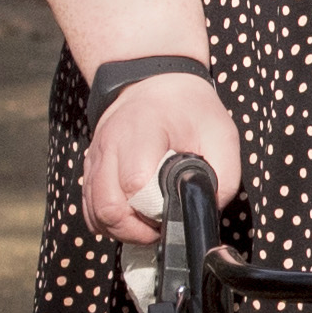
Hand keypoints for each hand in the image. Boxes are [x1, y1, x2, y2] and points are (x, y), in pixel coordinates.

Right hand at [83, 73, 244, 241]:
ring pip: (95, 213)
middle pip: (108, 206)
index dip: (155, 209)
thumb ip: (222, 178)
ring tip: (147, 224)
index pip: (135, 182)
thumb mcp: (222, 136)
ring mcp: (96, 158)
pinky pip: (89, 209)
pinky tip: (131, 219)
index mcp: (144, 131)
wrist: (154, 82)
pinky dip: (109, 223)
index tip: (172, 211)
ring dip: (121, 230)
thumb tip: (206, 213)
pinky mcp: (89, 169)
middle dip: (135, 230)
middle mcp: (111, 144)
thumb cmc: (190, 110)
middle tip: (159, 227)